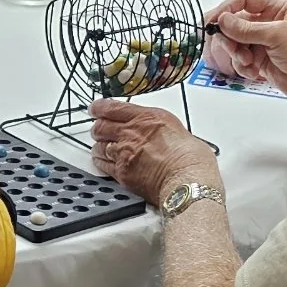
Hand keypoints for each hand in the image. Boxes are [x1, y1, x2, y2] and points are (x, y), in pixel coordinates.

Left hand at [89, 99, 217, 206]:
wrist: (187, 179)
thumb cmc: (191, 158)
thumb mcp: (177, 129)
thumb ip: (160, 128)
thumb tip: (160, 134)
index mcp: (147, 117)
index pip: (112, 107)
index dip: (99, 108)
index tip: (96, 108)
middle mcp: (131, 133)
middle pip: (101, 126)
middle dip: (99, 128)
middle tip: (100, 129)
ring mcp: (123, 153)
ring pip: (99, 146)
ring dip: (100, 146)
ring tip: (103, 148)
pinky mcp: (121, 173)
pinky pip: (102, 165)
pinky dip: (101, 162)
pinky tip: (104, 162)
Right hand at [205, 0, 286, 100]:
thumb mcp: (276, 36)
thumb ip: (246, 28)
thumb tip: (223, 20)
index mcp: (280, 6)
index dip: (228, 8)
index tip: (215, 19)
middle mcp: (271, 20)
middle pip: (237, 21)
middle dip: (231, 35)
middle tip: (228, 44)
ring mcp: (265, 39)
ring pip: (236, 40)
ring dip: (237, 52)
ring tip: (246, 61)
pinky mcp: (261, 56)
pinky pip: (240, 56)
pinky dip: (243, 65)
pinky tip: (253, 70)